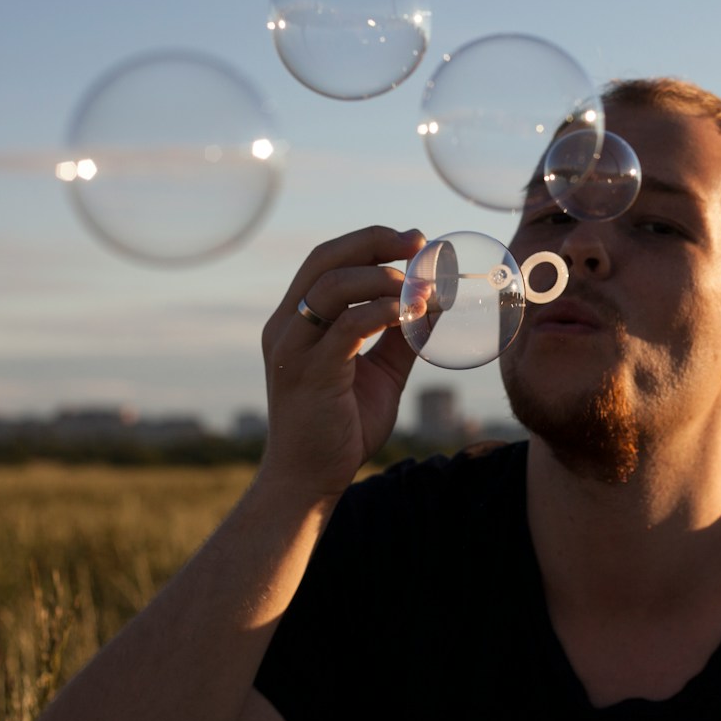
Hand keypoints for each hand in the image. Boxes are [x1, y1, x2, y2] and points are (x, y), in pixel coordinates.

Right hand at [259, 225, 427, 497]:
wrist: (310, 479)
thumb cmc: (342, 427)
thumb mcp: (381, 372)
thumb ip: (401, 336)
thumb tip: (434, 302)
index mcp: (296, 321)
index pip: (326, 261)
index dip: (369, 242)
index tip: (413, 241)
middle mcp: (287, 327)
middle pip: (324, 260)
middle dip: (374, 243)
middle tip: (418, 243)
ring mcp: (293, 349)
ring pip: (332, 287)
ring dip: (382, 278)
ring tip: (419, 288)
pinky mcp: (309, 373)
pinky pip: (346, 327)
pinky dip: (381, 312)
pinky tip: (410, 313)